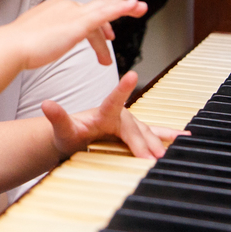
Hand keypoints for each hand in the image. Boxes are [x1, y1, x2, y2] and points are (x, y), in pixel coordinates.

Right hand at [0, 0, 146, 68]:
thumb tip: (40, 43)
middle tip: (133, 11)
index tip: (106, 37)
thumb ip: (42, 38)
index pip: (82, 14)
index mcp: (55, 9)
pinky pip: (105, 12)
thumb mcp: (32, 39)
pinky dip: (122, 7)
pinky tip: (134, 6)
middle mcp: (65, 6)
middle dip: (115, 11)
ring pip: (104, 9)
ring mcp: (72, 13)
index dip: (98, 24)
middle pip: (96, 9)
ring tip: (140, 10)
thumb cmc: (17, 49)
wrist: (11, 48)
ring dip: (124, 8)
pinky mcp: (78, 24)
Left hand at [41, 71, 186, 158]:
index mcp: (104, 112)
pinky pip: (154, 133)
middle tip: (149, 157)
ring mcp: (129, 125)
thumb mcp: (62, 129)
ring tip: (164, 155)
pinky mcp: (135, 134)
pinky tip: (185, 137)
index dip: (122, 88)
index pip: (114, 100)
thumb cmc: (68, 135)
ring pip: (146, 132)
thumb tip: (46, 103)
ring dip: (156, 143)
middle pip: (134, 127)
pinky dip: (169, 134)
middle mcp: (120, 116)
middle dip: (142, 141)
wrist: (73, 139)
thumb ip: (57, 117)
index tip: (132, 75)